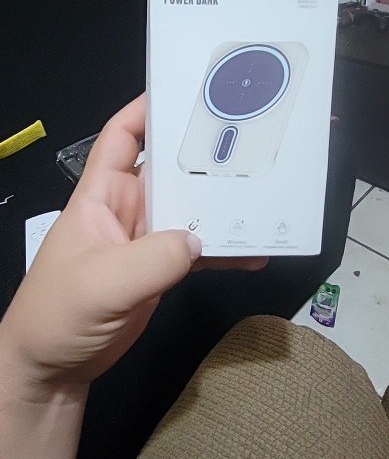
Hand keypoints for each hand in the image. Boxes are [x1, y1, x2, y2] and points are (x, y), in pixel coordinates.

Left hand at [1, 95, 265, 399]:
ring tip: (266, 195)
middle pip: (168, 168)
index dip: (148, 109)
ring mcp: (145, 240)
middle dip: (204, 155)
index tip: (188, 91)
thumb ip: (153, 259)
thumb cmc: (58, 313)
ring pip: (189, 208)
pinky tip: (255, 252)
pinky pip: (198, 248)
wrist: (52, 368)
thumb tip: (198, 240)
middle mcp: (126, 208)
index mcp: (101, 194)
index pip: (121, 136)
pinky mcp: (159, 270)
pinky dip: (224, 249)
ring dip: (222, 205)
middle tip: (250, 141)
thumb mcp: (102, 282)